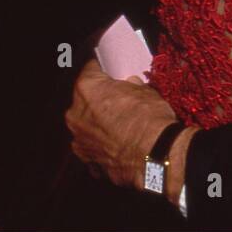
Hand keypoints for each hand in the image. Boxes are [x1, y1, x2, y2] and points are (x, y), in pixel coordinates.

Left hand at [65, 57, 180, 191]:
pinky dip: (103, 146)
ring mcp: (79, 139)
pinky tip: (120, 145)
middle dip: (99, 100)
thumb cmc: (149, 119)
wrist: (155, 155)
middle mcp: (76, 113)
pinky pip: (93, 148)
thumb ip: (131, 87)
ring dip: (98, 124)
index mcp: (87, 88)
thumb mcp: (145, 91)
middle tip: (119, 101)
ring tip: (121, 127)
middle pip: (84, 100)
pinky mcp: (88, 161)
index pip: (90, 70)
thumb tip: (131, 85)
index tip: (111, 74)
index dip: (103, 71)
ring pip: (86, 125)